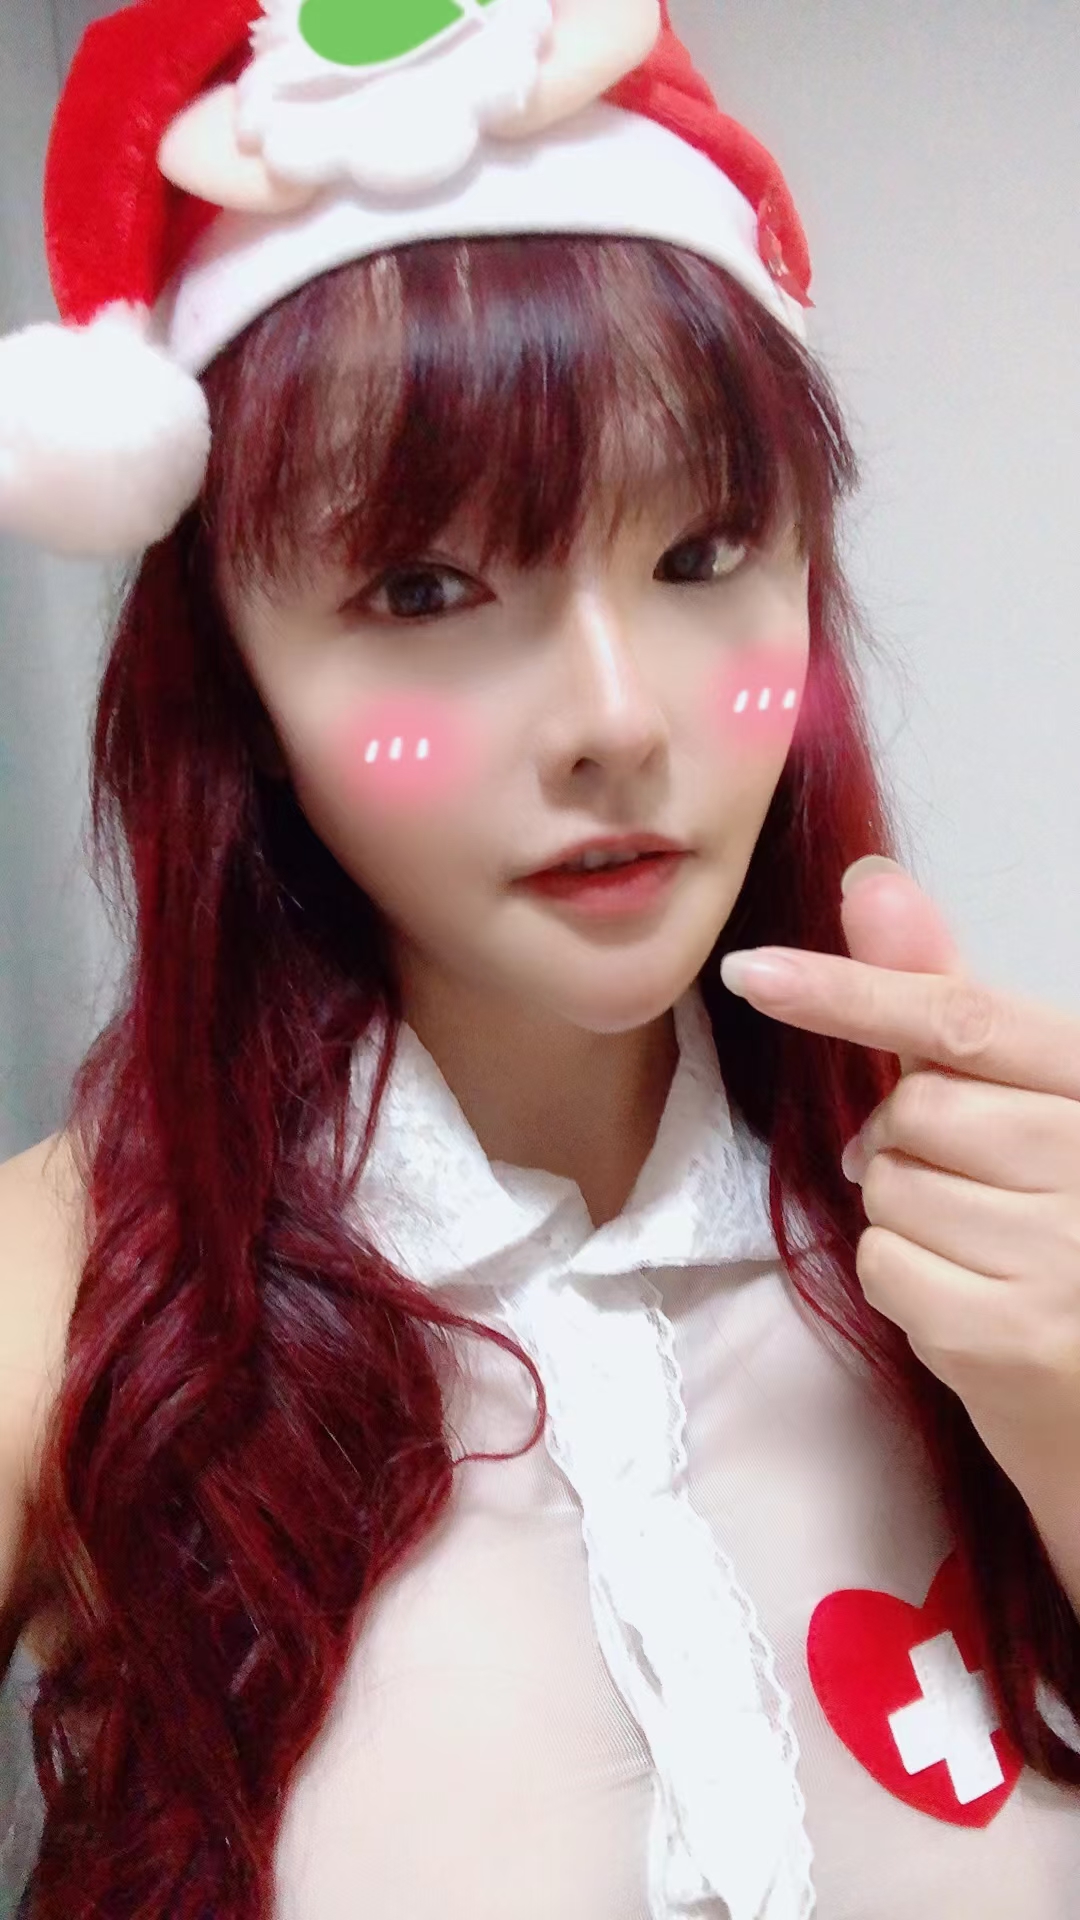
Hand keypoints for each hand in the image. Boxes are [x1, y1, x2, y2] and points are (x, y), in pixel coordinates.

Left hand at [719, 862, 1079, 1484]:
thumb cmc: (1062, 1234)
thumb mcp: (1026, 1105)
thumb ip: (946, 1000)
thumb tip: (869, 884)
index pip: (961, 1019)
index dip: (848, 991)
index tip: (750, 970)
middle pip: (914, 1108)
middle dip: (903, 1142)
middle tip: (965, 1187)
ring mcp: (1066, 1255)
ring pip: (890, 1188)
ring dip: (905, 1216)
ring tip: (980, 1251)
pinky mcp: (1016, 1337)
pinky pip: (884, 1266)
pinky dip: (902, 1282)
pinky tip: (967, 1302)